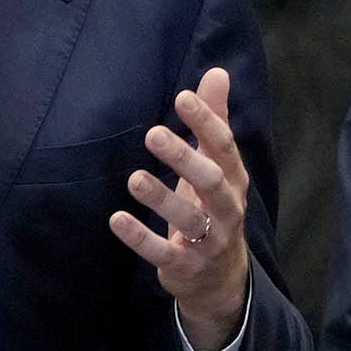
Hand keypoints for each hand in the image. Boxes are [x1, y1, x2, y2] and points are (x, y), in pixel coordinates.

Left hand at [107, 66, 252, 350]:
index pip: (224, 146)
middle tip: (153, 134)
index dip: (206, 121)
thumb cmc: (212, 208)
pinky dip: (140, 238)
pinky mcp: (186, 265)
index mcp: (234, 179)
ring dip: (161, 199)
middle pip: (211, 181)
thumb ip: (215, 120)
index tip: (183, 96)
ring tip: (134, 178)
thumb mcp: (216, 166)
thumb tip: (217, 72)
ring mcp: (209, 240)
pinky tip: (116, 219)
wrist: (221, 278)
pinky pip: (163, 253)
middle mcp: (227, 209)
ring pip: (188, 219)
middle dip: (184, 158)